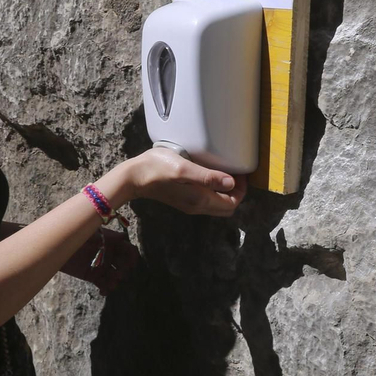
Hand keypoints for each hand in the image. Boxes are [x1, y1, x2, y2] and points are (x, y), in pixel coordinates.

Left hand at [59, 225, 139, 294]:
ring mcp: (102, 266)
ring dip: (115, 281)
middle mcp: (110, 255)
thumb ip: (107, 235)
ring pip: (115, 276)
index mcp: (112, 243)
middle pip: (124, 265)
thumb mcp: (91, 232)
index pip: (128, 250)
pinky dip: (106, 290)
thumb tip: (124, 237)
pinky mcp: (93, 276)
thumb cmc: (75, 235)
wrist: (58, 247)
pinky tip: (103, 292)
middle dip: (124, 271)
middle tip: (118, 275)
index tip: (131, 264)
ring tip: (110, 284)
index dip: (132, 257)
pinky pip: (103, 284)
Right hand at [105, 147, 244, 216]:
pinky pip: (207, 200)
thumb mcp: (184, 169)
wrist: (133, 177)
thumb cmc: (157, 168)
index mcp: (200, 200)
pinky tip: (211, 175)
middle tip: (235, 172)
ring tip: (225, 171)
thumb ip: (208, 177)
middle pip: (227, 207)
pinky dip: (215, 191)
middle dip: (236, 192)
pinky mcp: (183, 199)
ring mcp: (190, 204)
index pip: (232, 204)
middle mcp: (197, 207)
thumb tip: (230, 183)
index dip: (241, 190)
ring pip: (218, 204)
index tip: (239, 172)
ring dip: (226, 191)